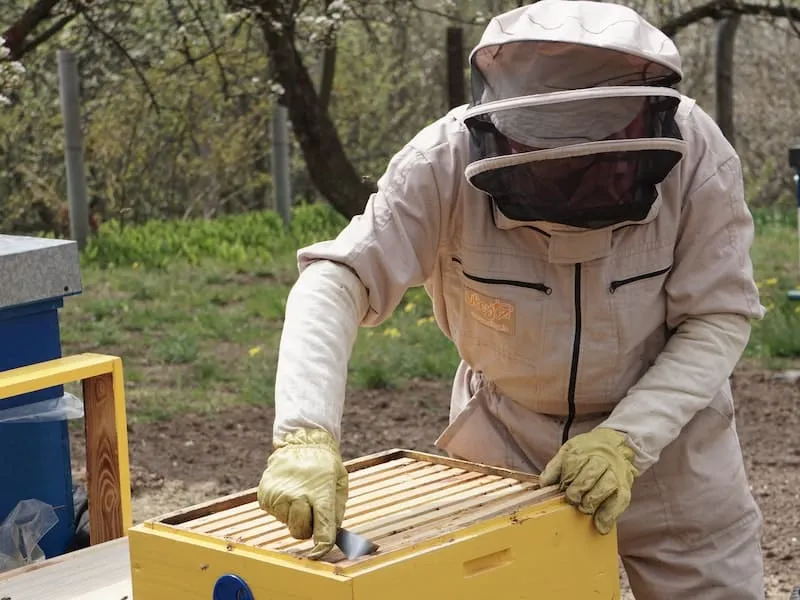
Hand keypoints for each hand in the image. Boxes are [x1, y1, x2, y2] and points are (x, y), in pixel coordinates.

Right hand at [257, 428, 347, 558]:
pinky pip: (274, 514)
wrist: (301, 441)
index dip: (322, 547)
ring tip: (299, 493)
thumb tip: (331, 538)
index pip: (322, 531)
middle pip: (300, 533)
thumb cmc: (325, 465)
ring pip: (286, 523)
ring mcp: (278, 496)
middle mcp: (298, 497)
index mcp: (321, 495)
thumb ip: (336, 513)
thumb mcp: (340, 484)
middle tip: (311, 510)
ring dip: (294, 515)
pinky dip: (281, 507)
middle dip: (307, 527)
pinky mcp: (265, 496)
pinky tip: (287, 490)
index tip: (320, 553)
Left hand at [539, 427, 638, 534]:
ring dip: (593, 500)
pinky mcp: (625, 488)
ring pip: (606, 486)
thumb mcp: (568, 451)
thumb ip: (555, 467)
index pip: (573, 464)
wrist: (615, 445)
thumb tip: (544, 484)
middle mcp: (602, 461)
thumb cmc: (587, 452)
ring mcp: (615, 474)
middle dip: (579, 489)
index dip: (566, 478)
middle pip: (590, 475)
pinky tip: (600, 526)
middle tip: (572, 499)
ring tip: (584, 509)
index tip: (561, 489)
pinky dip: (610, 515)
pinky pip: (620, 501)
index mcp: (584, 451)